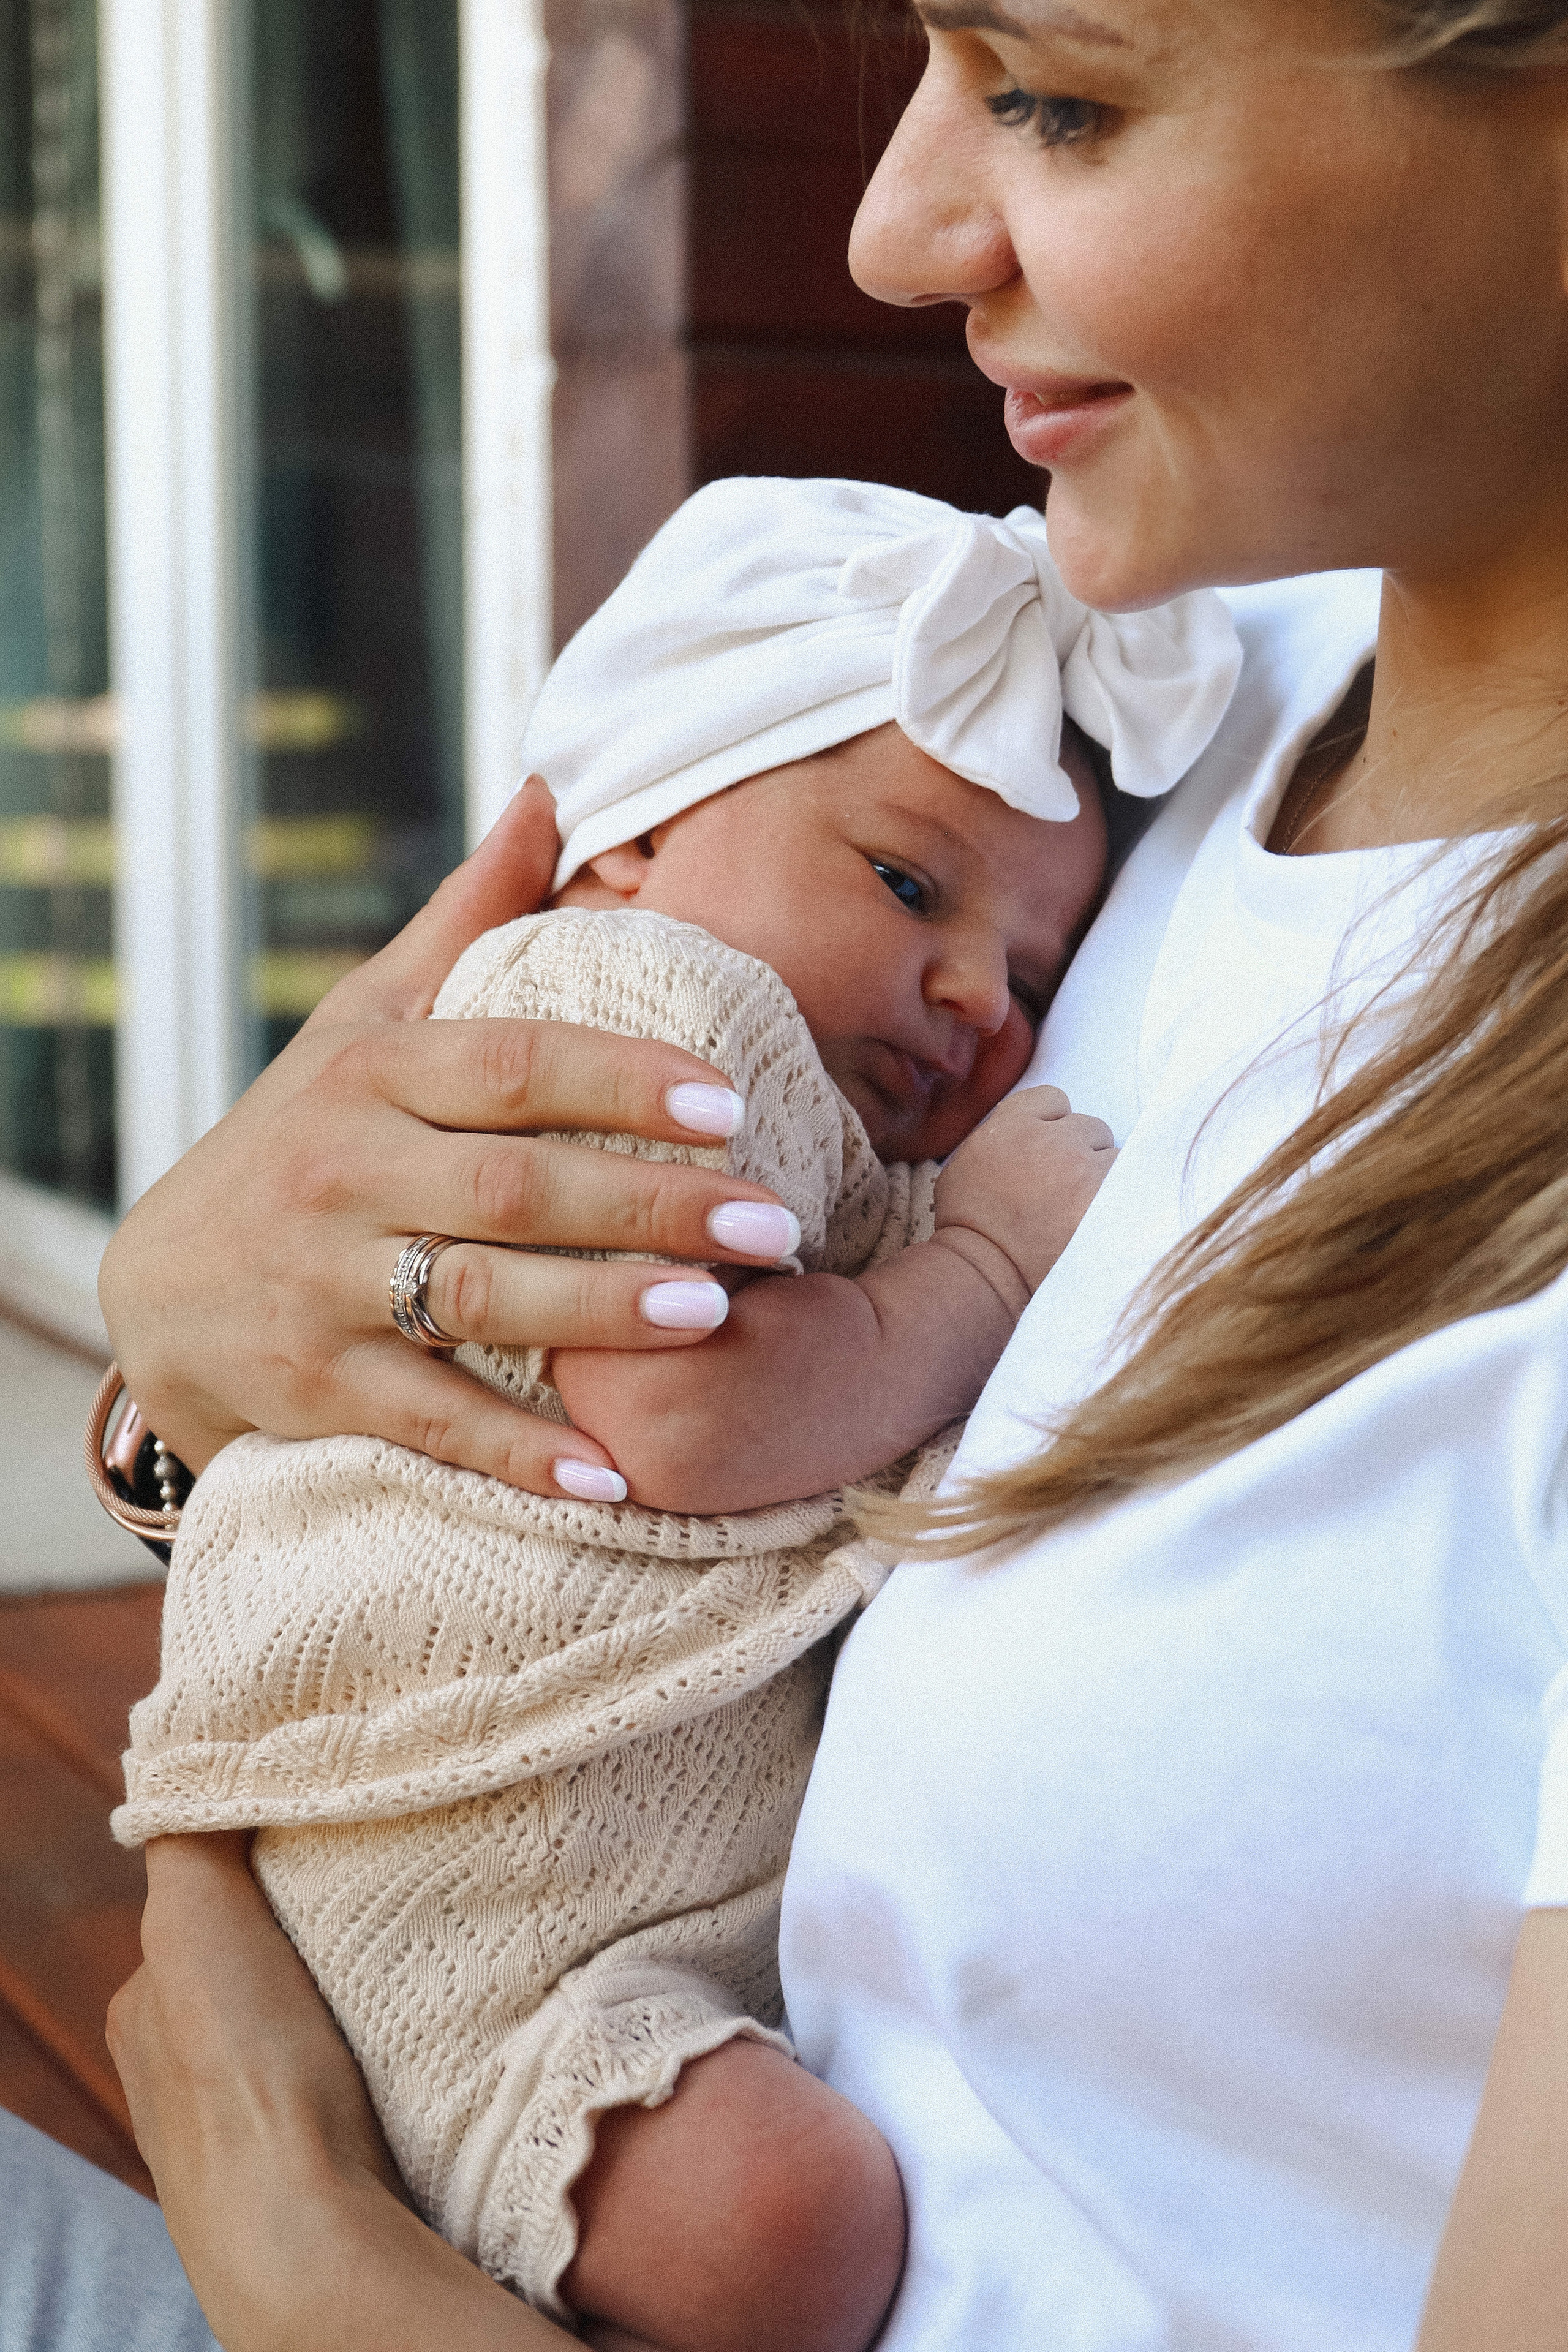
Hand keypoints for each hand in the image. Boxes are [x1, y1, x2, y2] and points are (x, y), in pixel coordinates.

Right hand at [99, 783, 795, 1495]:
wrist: (164, 1285)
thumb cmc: (306, 1133)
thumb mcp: (367, 1015)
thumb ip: (469, 917)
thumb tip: (555, 789)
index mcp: (375, 1072)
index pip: (513, 1063)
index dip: (622, 1078)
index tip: (731, 1096)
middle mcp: (346, 1171)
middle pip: (513, 1184)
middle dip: (649, 1203)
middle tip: (774, 1220)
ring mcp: (328, 1284)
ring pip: (476, 1297)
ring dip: (599, 1311)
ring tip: (715, 1315)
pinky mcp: (321, 1385)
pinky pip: (431, 1420)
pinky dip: (517, 1450)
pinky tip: (610, 1470)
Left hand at [107, 1835, 570, 2351]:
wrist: (303, 2226)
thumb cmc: (242, 2069)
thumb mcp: (191, 1914)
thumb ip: (190, 1835)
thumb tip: (199, 1761)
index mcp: (146, 2008)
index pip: (204, 1901)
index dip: (263, 1857)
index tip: (326, 1829)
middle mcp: (181, 2069)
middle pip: (260, 1959)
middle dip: (311, 1925)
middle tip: (377, 1883)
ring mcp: (249, 2121)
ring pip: (308, 2015)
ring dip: (350, 1983)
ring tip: (404, 1949)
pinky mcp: (316, 2157)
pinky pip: (348, 2069)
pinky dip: (375, 2041)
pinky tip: (407, 2027)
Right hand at [934, 1085, 1115, 1311]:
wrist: (984, 1273)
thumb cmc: (968, 1228)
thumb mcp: (964, 1164)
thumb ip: (1001, 1137)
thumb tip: (1032, 1135)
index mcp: (1010, 1125)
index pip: (1053, 1100)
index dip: (1053, 1125)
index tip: (1050, 1149)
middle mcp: (1050, 1139)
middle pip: (1090, 1126)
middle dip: (1081, 1152)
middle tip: (1064, 1188)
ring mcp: (1082, 1169)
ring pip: (1114, 1154)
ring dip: (1103, 1175)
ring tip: (1082, 1208)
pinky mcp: (1106, 1199)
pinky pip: (1130, 1182)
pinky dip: (1120, 1198)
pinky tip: (1101, 1218)